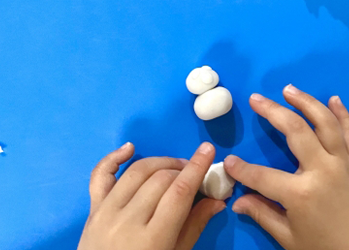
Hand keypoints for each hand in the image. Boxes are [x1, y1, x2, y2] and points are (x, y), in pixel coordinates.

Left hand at [78, 142, 224, 249]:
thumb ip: (195, 226)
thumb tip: (217, 200)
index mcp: (152, 239)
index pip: (179, 192)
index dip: (196, 168)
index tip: (208, 150)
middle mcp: (127, 221)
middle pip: (161, 179)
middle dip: (183, 169)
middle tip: (195, 173)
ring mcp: (106, 213)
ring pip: (137, 171)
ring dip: (161, 163)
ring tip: (175, 167)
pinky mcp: (92, 209)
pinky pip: (100, 175)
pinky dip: (114, 157)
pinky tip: (131, 148)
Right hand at [224, 85, 348, 249]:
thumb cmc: (326, 246)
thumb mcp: (290, 237)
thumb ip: (263, 214)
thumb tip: (237, 202)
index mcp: (301, 193)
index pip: (263, 176)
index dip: (242, 169)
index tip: (229, 161)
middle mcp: (322, 170)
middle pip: (295, 131)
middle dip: (272, 112)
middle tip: (256, 99)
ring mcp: (342, 162)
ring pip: (324, 123)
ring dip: (306, 102)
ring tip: (288, 89)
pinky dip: (342, 113)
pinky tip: (333, 99)